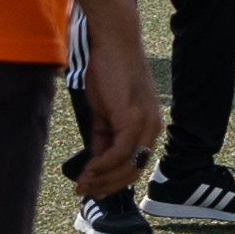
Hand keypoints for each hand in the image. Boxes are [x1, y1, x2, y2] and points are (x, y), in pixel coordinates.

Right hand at [66, 33, 160, 200]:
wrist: (111, 42)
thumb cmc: (107, 72)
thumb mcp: (105, 112)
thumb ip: (103, 137)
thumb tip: (95, 163)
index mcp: (149, 127)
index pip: (135, 164)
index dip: (113, 181)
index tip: (92, 188)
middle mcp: (153, 128)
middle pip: (133, 171)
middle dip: (107, 186)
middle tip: (83, 191)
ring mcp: (145, 124)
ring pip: (127, 166)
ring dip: (102, 180)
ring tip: (81, 184)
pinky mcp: (132, 118)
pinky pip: (118, 152)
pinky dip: (102, 165)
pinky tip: (87, 170)